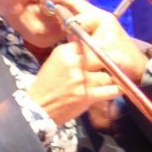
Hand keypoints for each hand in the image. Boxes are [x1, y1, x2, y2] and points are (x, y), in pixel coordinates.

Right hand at [29, 0, 147, 125]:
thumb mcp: (54, 61)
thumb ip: (72, 53)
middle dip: (107, 62)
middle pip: (102, 56)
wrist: (37, 107)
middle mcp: (74, 63)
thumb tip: (91, 45)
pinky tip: (113, 89)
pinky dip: (114, 90)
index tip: (101, 53)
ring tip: (106, 81)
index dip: (98, 49)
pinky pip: (111, 90)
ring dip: (109, 79)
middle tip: (111, 65)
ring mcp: (81, 80)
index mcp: (64, 52)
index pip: (90, 43)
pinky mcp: (86, 96)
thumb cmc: (46, 85)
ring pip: (108, 74)